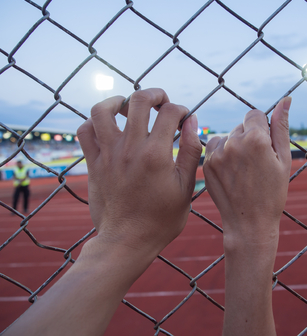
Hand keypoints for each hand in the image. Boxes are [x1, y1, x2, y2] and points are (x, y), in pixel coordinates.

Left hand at [77, 88, 201, 256]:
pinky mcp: (94, 163)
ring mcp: (108, 154)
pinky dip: (94, 122)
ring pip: (103, 110)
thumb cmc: (161, 219)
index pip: (170, 112)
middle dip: (154, 94)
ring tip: (128, 106)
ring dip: (118, 101)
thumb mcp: (186, 187)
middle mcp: (130, 148)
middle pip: (138, 101)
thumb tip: (192, 122)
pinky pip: (85, 132)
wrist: (127, 241)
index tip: (185, 118)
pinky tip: (108, 126)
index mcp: (157, 154)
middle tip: (161, 101)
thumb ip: (191, 152)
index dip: (182, 109)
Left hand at [203, 97, 290, 335]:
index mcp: (255, 139)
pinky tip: (232, 171)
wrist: (249, 223)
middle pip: (241, 126)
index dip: (262, 130)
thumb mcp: (283, 160)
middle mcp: (233, 142)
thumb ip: (281, 127)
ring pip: (227, 136)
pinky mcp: (207, 163)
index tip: (264, 148)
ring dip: (235, 145)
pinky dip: (222, 154)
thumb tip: (285, 100)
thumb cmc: (273, 193)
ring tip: (244, 170)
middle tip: (256, 163)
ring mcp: (217, 154)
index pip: (254, 115)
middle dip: (249, 137)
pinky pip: (215, 147)